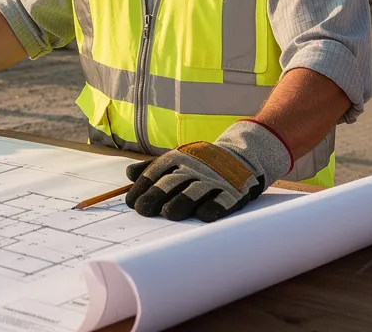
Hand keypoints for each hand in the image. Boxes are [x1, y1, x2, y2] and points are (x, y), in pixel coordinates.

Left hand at [123, 119, 292, 221]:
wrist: (242, 156)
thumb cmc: (201, 163)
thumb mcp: (178, 159)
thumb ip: (153, 167)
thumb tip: (129, 174)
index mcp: (179, 158)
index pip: (155, 172)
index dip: (142, 188)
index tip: (132, 203)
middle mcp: (194, 168)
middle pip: (171, 183)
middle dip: (155, 196)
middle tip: (144, 211)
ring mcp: (213, 180)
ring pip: (194, 192)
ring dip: (181, 203)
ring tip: (169, 214)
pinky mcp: (232, 192)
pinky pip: (221, 201)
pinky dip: (213, 208)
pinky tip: (203, 216)